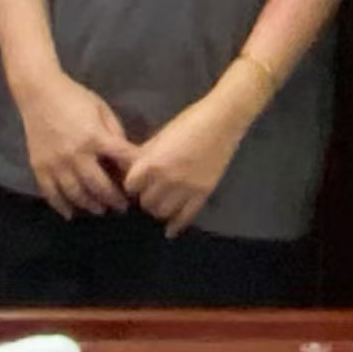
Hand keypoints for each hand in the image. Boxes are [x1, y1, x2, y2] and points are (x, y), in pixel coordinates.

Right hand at [11, 64, 137, 216]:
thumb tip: (125, 157)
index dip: (134, 175)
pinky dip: (61, 206)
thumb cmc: (75, 98)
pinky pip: (50, 193)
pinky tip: (71, 213)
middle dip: (113, 199)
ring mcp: (56, 163)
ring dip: (90, 205)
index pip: (121, 161)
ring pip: (75, 194)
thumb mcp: (102, 110)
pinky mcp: (39, 167)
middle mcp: (76, 155)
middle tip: (122, 207)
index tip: (140, 185)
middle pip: (98, 186)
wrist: (39, 93)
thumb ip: (114, 134)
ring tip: (100, 210)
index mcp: (95, 138)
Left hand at [123, 89, 254, 236]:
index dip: (131, 184)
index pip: (130, 186)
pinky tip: (170, 231)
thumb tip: (129, 170)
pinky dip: (175, 226)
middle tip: (149, 191)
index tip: (135, 182)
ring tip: (161, 202)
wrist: (223, 120)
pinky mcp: (204, 193)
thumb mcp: (160, 136)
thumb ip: (144, 156)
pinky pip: (186, 217)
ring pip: (162, 212)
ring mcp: (187, 188)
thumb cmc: (189, 121)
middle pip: (145, 202)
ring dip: (159, 208)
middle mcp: (167, 179)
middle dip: (144, 197)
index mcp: (153, 162)